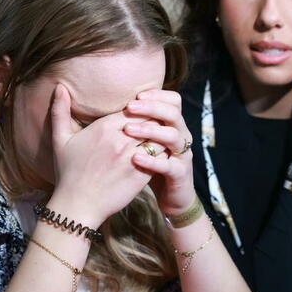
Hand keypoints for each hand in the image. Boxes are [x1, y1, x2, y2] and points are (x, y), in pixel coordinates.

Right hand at [48, 84, 154, 226]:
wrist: (77, 206)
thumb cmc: (68, 172)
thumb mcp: (60, 140)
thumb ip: (60, 111)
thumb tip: (60, 86)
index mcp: (105, 127)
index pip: (136, 108)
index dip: (144, 109)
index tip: (145, 114)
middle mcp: (121, 139)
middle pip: (151, 119)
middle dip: (156, 121)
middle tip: (160, 124)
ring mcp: (133, 157)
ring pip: (160, 137)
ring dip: (162, 137)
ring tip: (163, 139)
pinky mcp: (141, 174)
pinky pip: (162, 157)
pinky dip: (163, 154)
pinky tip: (161, 156)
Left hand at [122, 89, 197, 215]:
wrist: (171, 197)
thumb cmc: (151, 166)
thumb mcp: (143, 142)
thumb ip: (134, 125)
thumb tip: (109, 107)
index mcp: (173, 126)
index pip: (172, 101)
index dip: (156, 95)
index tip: (135, 95)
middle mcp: (181, 136)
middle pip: (173, 113)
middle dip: (151, 107)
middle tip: (129, 107)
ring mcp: (182, 155)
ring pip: (173, 136)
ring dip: (150, 131)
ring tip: (128, 130)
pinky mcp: (180, 174)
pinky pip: (168, 165)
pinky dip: (152, 161)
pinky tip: (135, 158)